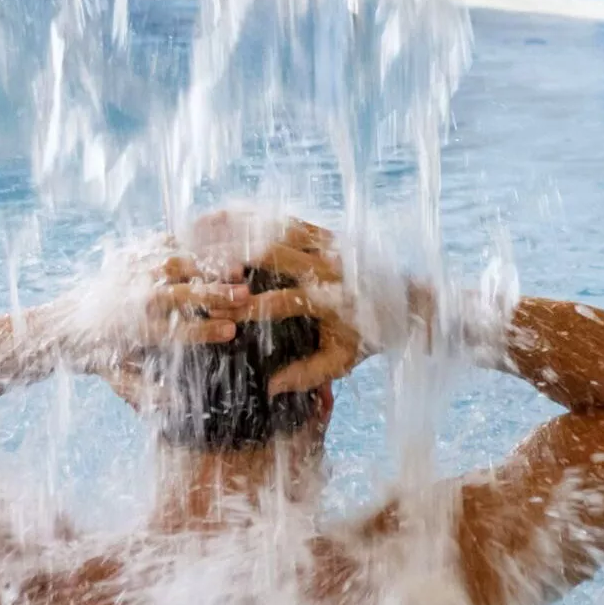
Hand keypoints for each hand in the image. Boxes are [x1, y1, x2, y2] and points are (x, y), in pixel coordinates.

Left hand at [46, 242, 250, 375]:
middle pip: (183, 295)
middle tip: (247, 297)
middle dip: (218, 295)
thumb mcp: (118, 378)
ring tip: (235, 271)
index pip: (177, 331)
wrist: (60, 326)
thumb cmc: (96, 356)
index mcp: (132, 330)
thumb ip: (146, 392)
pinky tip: (208, 256)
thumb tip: (178, 405)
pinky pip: (162, 245)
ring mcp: (129, 273)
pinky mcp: (128, 257)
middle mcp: (132, 299)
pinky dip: (187, 248)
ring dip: (209, 268)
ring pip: (176, 264)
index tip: (232, 331)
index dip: (207, 331)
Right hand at [187, 214, 365, 396]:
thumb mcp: (343, 360)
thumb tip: (268, 388)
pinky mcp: (327, 231)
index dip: (243, 307)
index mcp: (332, 300)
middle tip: (192, 263)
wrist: (411, 299)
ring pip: (275, 227)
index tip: (213, 313)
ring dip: (234, 228)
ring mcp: (329, 244)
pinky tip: (223, 216)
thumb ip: (306, 375)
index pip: (279, 301)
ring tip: (195, 230)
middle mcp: (329, 266)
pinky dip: (253, 216)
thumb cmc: (372, 334)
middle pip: (271, 254)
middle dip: (229, 258)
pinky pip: (285, 218)